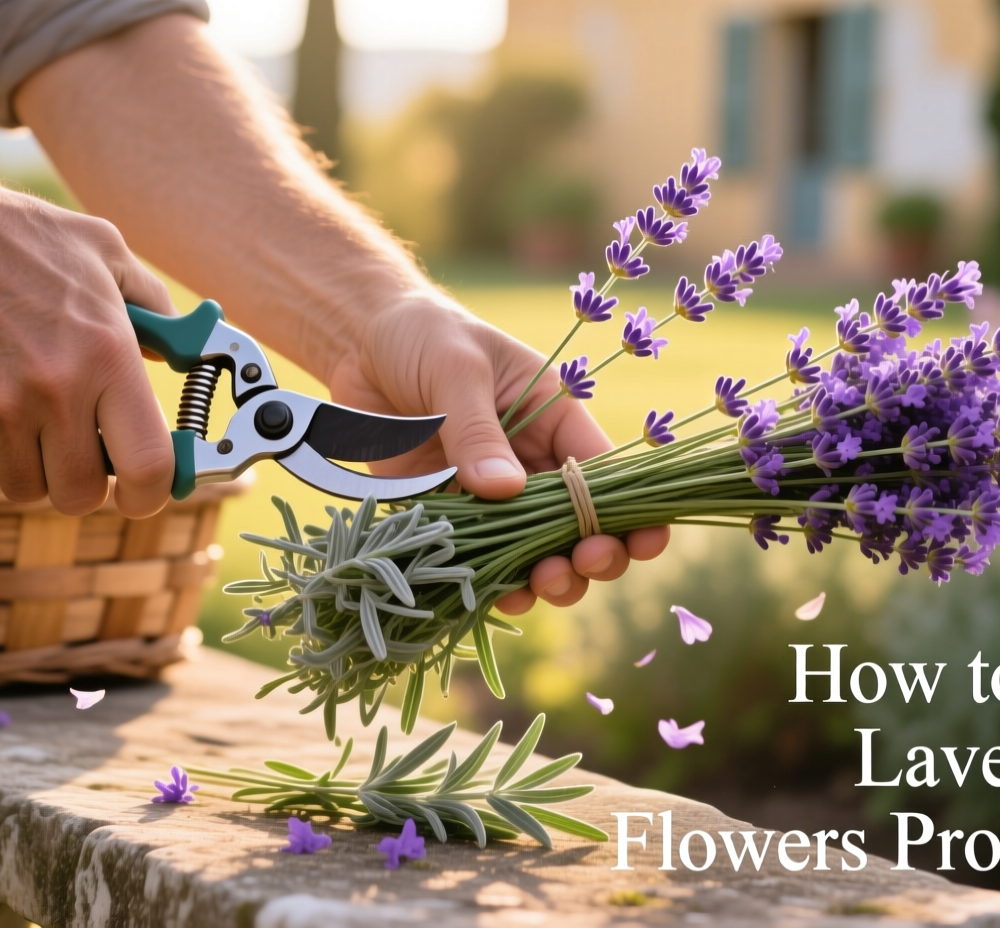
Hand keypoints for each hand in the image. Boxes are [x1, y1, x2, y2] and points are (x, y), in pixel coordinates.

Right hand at [0, 184, 177, 517]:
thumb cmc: (22, 237)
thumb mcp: (106, 252)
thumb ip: (153, 304)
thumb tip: (174, 352)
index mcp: (109, 355)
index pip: (148, 465)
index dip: (151, 494)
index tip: (143, 490)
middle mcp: (57, 388)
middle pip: (81, 495)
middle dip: (84, 483)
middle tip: (77, 450)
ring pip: (26, 489)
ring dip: (32, 469)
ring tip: (29, 423)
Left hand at [327, 296, 670, 611]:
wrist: (356, 341)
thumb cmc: (422, 336)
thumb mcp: (456, 369)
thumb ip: (477, 431)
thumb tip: (505, 492)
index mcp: (553, 418)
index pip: (604, 471)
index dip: (630, 509)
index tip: (643, 542)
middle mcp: (529, 463)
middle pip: (577, 523)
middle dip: (592, 552)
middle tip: (584, 564)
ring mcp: (488, 494)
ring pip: (532, 551)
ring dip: (547, 577)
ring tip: (544, 584)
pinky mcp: (444, 512)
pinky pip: (474, 558)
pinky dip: (488, 582)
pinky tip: (498, 596)